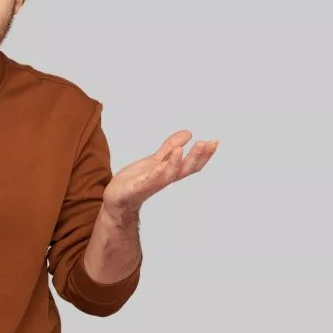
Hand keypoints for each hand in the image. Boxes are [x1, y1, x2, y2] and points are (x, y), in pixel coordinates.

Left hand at [103, 129, 218, 211]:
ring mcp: (152, 183)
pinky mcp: (138, 187)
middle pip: (185, 169)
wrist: (117, 199)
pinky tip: (162, 163)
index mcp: (170, 172)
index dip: (204, 155)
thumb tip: (188, 133)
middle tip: (206, 143)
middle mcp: (165, 178)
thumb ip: (170, 147)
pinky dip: (158, 172)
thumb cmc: (137, 180)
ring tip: (183, 148)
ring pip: (169, 174)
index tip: (215, 142)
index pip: (192, 164)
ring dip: (177, 162)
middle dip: (197, 157)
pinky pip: (150, 180)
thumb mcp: (156, 159)